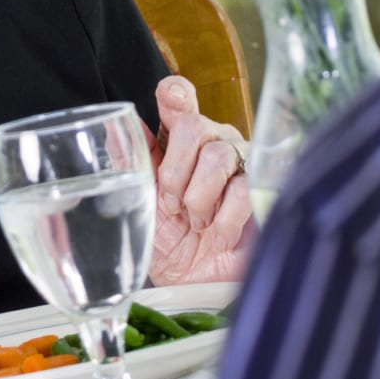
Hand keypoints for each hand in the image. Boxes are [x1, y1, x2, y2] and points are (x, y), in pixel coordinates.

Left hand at [144, 75, 254, 284]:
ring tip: (196, 223)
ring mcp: (240, 164)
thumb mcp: (142, 201)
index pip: (180, 99)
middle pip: (194, 125)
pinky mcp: (263, 191)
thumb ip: (134, 162)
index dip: (176, 94)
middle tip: (172, 205)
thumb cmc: (168, 241)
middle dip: (175, 170)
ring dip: (198, 198)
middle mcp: (211, 143)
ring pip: (218, 156)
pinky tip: (219, 235)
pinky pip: (243, 189)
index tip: (170, 98)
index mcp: (179, 141)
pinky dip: (223, 220)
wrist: (194, 284)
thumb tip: (116, 128)